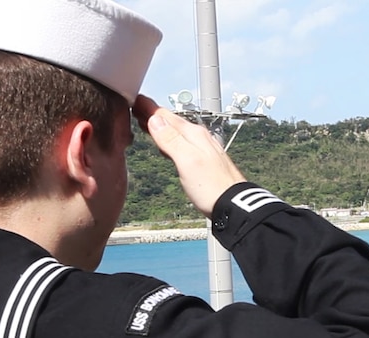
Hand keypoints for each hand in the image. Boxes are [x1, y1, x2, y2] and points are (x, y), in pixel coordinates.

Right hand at [131, 95, 245, 217]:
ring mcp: (203, 149)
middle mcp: (199, 138)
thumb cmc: (212, 187)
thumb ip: (170, 140)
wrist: (233, 206)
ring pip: (177, 132)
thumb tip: (155, 120)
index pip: (165, 116)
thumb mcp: (187, 161)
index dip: (148, 108)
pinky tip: (167, 147)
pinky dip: (170, 141)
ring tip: (147, 124)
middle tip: (136, 109)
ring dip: (161, 128)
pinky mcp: (203, 161)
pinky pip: (182, 144)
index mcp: (193, 135)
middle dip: (153, 116)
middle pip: (172, 122)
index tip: (135, 100)